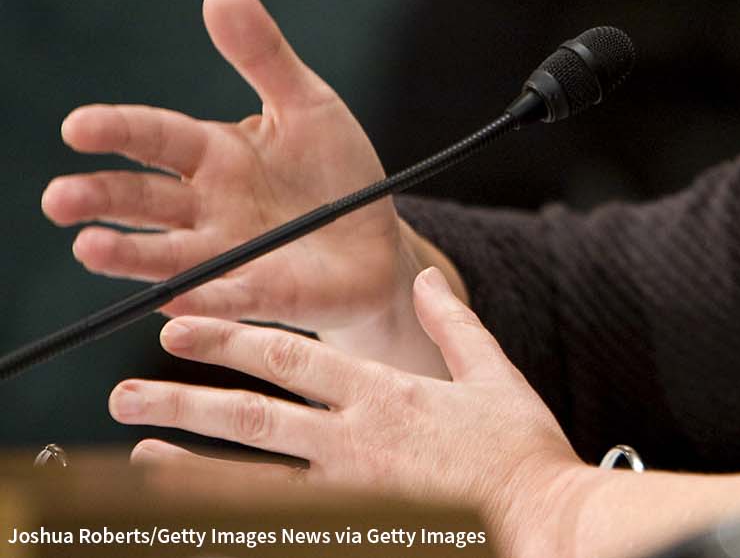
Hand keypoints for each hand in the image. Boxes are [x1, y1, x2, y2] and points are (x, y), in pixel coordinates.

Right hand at [42, 0, 423, 352]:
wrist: (378, 242)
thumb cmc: (335, 172)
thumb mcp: (308, 103)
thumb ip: (263, 55)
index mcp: (216, 156)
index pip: (156, 138)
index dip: (117, 131)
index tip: (76, 126)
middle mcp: (208, 210)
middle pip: (144, 202)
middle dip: (100, 200)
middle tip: (57, 199)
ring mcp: (232, 258)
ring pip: (170, 258)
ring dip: (129, 255)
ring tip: (88, 248)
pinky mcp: (267, 298)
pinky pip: (233, 298)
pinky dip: (207, 299)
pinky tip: (177, 302)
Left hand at [114, 269, 591, 557]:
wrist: (542, 522)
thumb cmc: (522, 453)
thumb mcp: (492, 373)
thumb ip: (452, 322)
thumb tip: (423, 280)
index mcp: (384, 394)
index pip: (291, 356)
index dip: (230, 338)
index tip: (184, 325)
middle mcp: (352, 441)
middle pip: (251, 415)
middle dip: (184, 399)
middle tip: (127, 390)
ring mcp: (347, 492)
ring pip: (248, 476)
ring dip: (186, 463)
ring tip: (138, 450)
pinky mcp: (353, 529)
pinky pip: (274, 524)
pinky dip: (226, 516)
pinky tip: (191, 513)